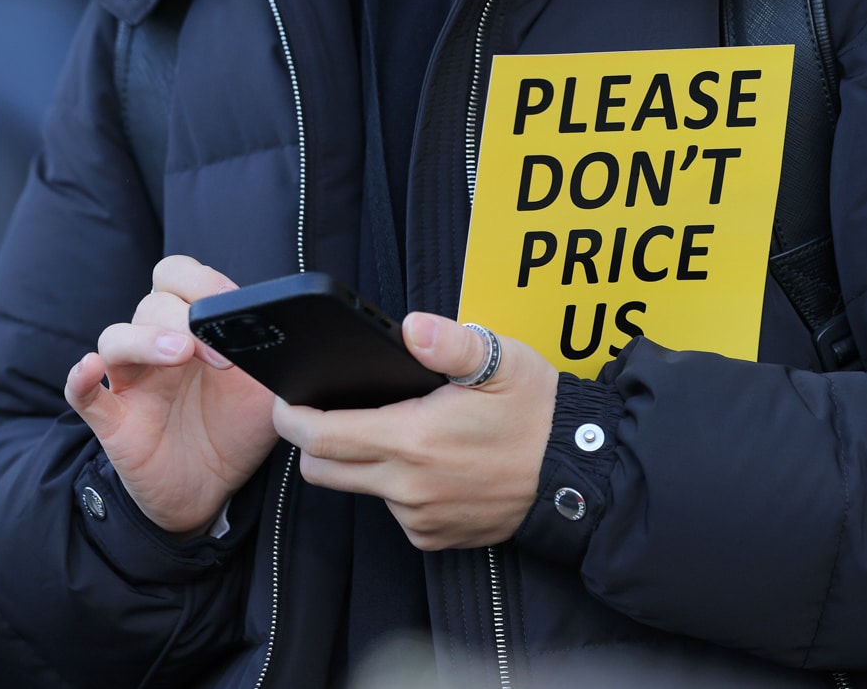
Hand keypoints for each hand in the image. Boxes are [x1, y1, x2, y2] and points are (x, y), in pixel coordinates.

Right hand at [65, 256, 278, 535]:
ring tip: (179, 354)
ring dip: (146, 338)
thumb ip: (273, 354)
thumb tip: (294, 330)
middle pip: (153, 303)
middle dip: (189, 318)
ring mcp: (132, 382)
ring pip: (116, 338)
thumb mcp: (267, 387)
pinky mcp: (113, 420)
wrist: (215, 488)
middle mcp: (158, 346)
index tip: (233, 307)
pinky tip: (89, 368)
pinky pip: (82, 394)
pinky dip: (80, 379)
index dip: (204, 283)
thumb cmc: (237, 427)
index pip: (180, 276)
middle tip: (223, 356)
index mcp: (194, 328)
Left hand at [271, 313, 558, 549]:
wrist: (579, 472)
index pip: (320, 437)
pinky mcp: (434, 538)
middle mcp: (408, 487)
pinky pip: (396, 512)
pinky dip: (400, 488)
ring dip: (364, 464)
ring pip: (360, 490)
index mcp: (414, 439)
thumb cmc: (539, 412)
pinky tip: (435, 465)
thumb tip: (411, 328)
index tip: (287, 400)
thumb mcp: (501, 361)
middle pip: (323, 470)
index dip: (291, 417)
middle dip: (315, 442)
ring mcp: (420, 518)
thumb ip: (449, 343)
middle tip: (336, 412)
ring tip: (405, 433)